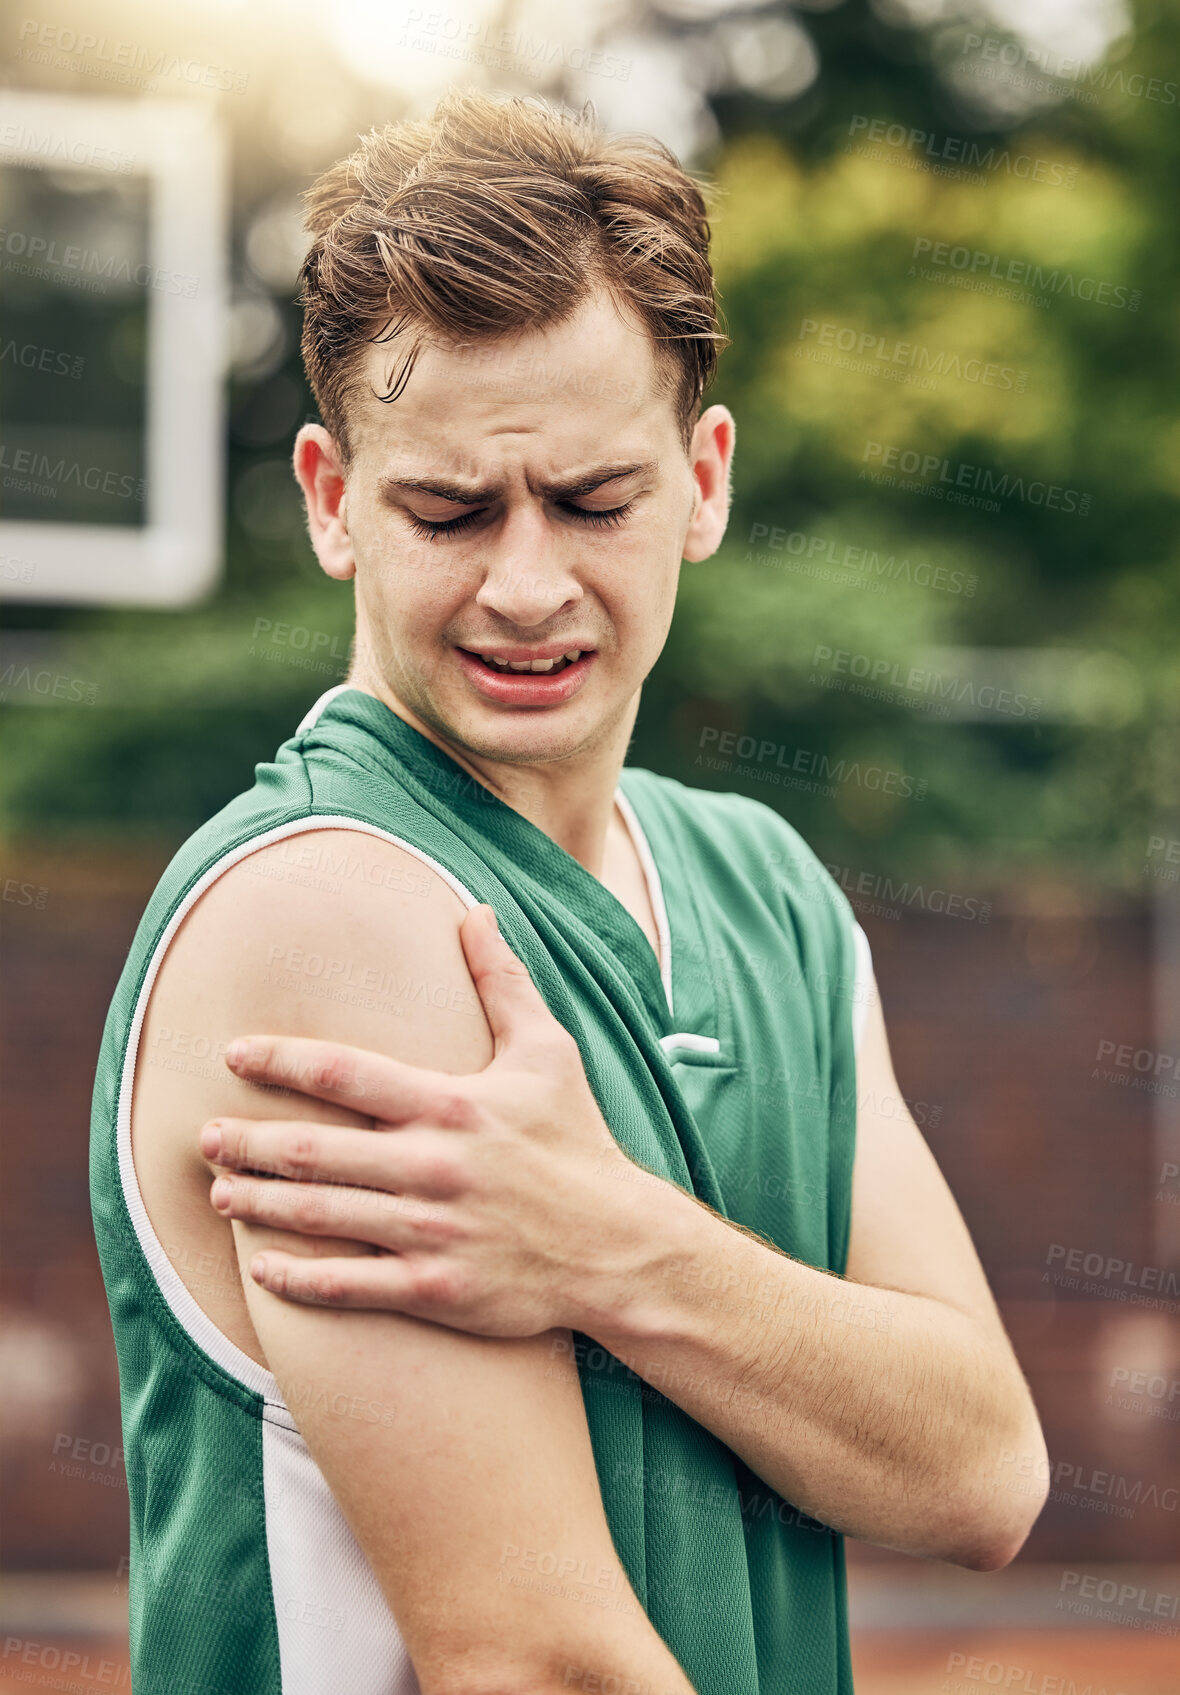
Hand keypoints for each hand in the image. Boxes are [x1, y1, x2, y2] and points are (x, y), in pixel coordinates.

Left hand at [200, 904, 660, 1336]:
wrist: (617, 1247)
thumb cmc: (576, 1142)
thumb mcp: (548, 1051)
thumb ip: (503, 981)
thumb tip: (476, 911)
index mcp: (452, 1104)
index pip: (345, 1073)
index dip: (281, 1060)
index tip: (236, 1053)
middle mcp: (433, 1165)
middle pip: (315, 1149)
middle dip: (249, 1141)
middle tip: (204, 1135)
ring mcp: (431, 1231)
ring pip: (321, 1215)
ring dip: (259, 1203)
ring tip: (219, 1192)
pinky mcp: (436, 1289)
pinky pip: (350, 1284)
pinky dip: (299, 1277)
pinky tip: (262, 1268)